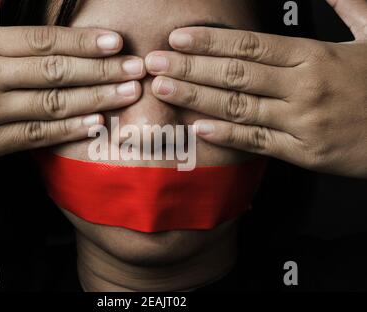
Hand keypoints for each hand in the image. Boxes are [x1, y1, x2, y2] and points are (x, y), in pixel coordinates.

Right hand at [0, 0, 143, 170]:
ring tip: (126, 95)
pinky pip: (35, 137)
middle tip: (135, 69)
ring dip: (94, 99)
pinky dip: (67, 131)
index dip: (81, 42)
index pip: (41, 40)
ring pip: (51, 104)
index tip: (114, 42)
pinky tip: (94, 124)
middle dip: (101, 70)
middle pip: (55, 71)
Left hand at [146, 0, 366, 177]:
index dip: (211, 41)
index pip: (251, 45)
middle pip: (236, 73)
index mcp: (316, 56)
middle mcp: (303, 87)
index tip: (179, 37)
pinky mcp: (304, 152)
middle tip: (154, 62)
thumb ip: (346, 7)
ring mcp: (302, 121)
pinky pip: (258, 142)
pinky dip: (227, 135)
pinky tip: (198, 127)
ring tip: (164, 88)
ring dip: (197, 96)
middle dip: (191, 66)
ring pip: (240, 106)